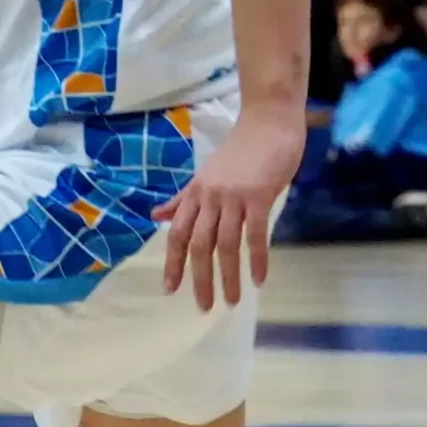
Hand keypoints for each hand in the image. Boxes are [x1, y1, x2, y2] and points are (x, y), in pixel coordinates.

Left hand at [154, 95, 305, 304]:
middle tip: (203, 306)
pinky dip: (256, 260)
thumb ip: (185, 197)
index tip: (170, 289)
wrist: (269, 120)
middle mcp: (210, 196)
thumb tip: (157, 216)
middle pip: (199, 244)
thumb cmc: (243, 147)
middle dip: (199, 279)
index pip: (178, 232)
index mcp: (197, 192)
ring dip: (227, 277)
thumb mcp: (208, 173)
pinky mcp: (259, 195)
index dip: (173, 262)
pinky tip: (259, 278)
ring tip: (232, 301)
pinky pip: (255, 235)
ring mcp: (234, 196)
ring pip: (225, 244)